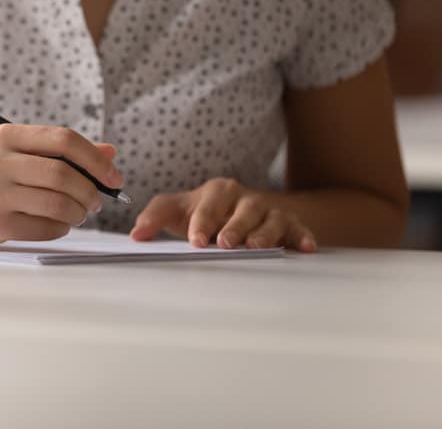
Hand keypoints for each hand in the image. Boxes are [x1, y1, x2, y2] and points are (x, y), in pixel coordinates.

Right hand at [0, 124, 123, 247]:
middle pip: (61, 173)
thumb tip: (109, 153)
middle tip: (96, 201)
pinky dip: (61, 228)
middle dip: (89, 191)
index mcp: (6, 136)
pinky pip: (44, 227)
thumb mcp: (22, 156)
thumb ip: (63, 152)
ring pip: (56, 203)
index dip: (95, 159)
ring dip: (78, 212)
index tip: (113, 177)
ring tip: (78, 214)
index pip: (62, 139)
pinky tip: (58, 225)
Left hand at [129, 178, 317, 252]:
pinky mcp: (290, 225)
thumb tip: (136, 235)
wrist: (242, 213)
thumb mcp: (180, 212)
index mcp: (216, 192)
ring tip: (256, 249)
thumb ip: (156, 218)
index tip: (196, 241)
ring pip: (271, 219)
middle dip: (234, 227)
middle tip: (225, 244)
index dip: (202, 222)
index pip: (208, 205)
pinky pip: (298, 229)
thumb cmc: (206, 215)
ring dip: (264, 234)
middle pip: (243, 210)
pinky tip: (305, 248)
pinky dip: (303, 237)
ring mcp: (269, 211)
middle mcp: (245, 199)